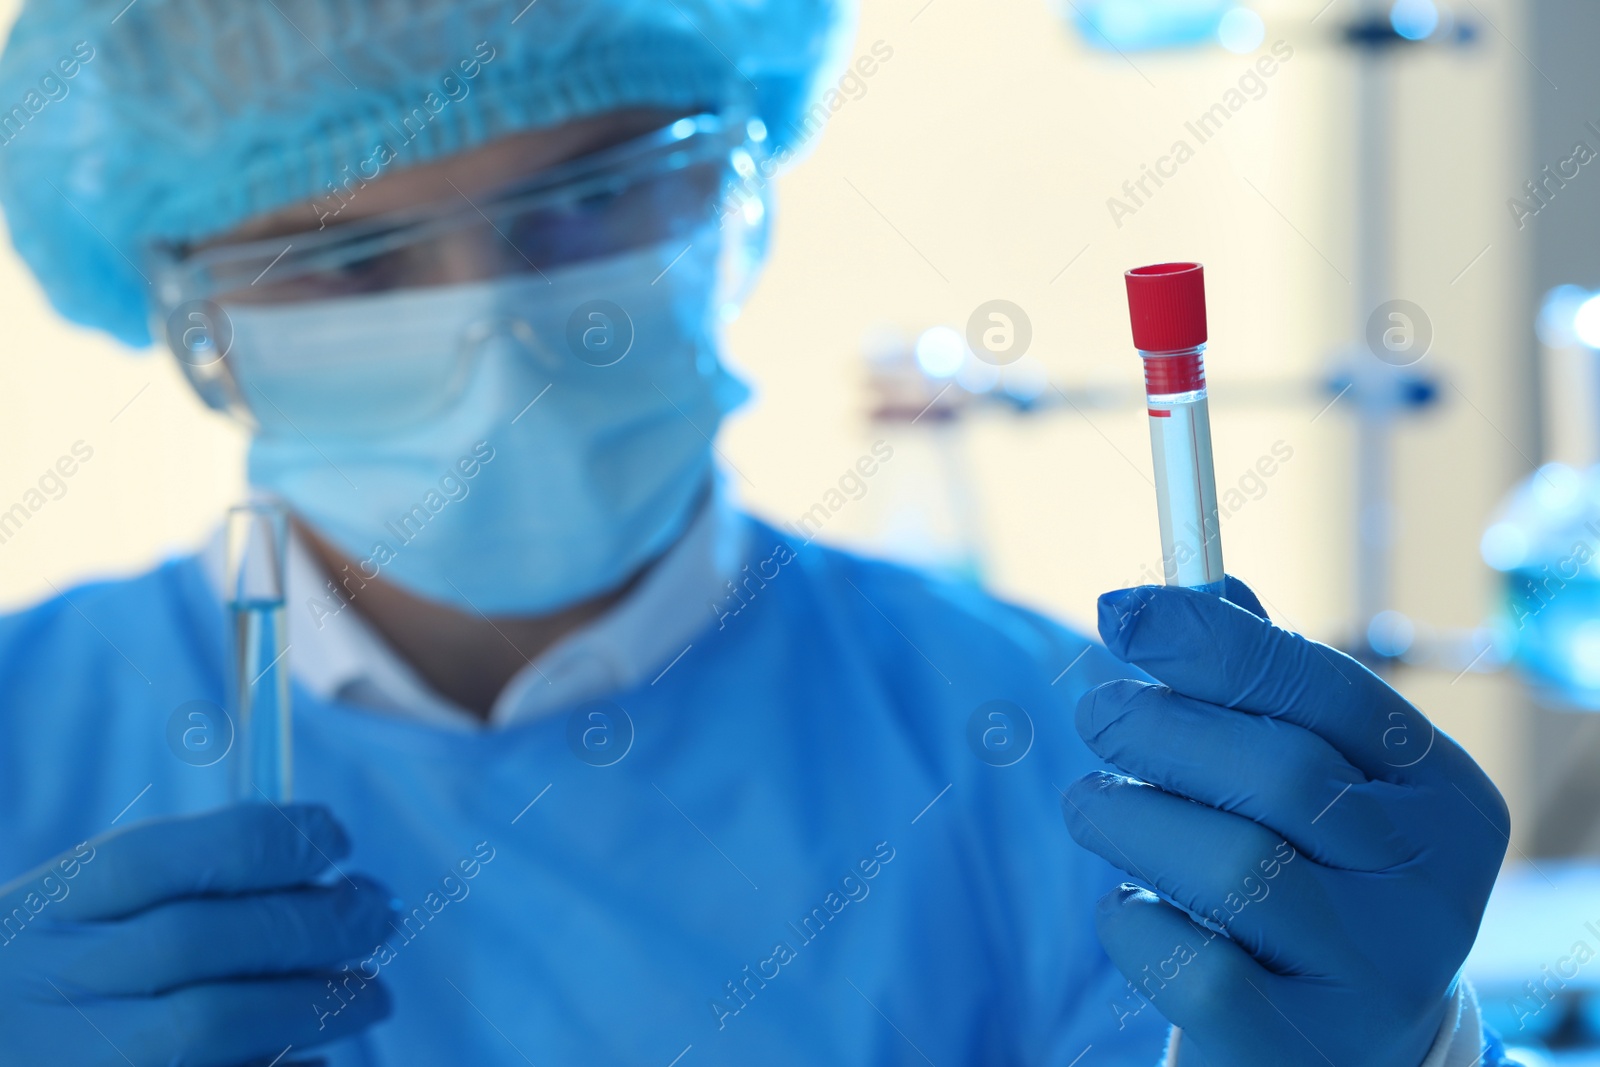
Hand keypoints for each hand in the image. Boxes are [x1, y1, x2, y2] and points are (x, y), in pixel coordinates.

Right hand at [0, 803, 395, 1066]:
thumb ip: (193, 882)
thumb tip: (328, 858)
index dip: (271, 840)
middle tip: (381, 914)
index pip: (157, 857)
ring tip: (371, 995)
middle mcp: (51, 984)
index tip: (339, 839)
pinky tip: (317, 1057)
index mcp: (53, 909)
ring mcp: (73, 1062)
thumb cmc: (69, 984)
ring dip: (316, 1002)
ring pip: (210, 1023)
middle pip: (197, 937)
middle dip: (313, 921)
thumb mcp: (90, 914)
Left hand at [1062, 577, 1507, 1066]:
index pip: (1332, 689)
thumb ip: (1264, 687)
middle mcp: (1434, 884)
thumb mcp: (1312, 784)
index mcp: (1443, 793)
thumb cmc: (1305, 882)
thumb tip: (1192, 587)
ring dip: (1127, 818)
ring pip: (1231, 864)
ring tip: (1092, 808)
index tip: (1121, 613)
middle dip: (1157, 729)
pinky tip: (1131, 910)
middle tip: (1095, 717)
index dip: (1217, 643)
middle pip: (1278, 772)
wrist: (1327, 1049)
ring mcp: (1381, 971)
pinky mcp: (1308, 1044)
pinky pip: (1193, 964)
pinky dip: (1132, 923)